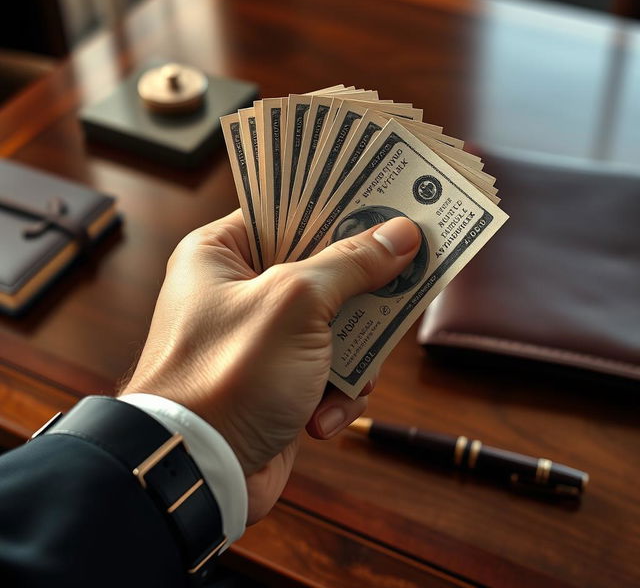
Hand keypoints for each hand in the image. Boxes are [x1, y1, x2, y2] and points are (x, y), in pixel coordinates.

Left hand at [122, 210, 419, 522]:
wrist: (198, 473)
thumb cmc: (230, 373)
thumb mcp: (296, 303)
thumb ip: (351, 264)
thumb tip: (401, 235)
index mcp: (221, 254)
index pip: (288, 211)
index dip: (339, 209)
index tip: (388, 207)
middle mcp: (238, 291)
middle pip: (322, 268)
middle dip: (361, 289)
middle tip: (405, 281)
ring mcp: (260, 339)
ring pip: (335, 323)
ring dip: (353, 355)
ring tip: (348, 380)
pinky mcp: (278, 380)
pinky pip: (328, 370)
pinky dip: (335, 395)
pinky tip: (319, 419)